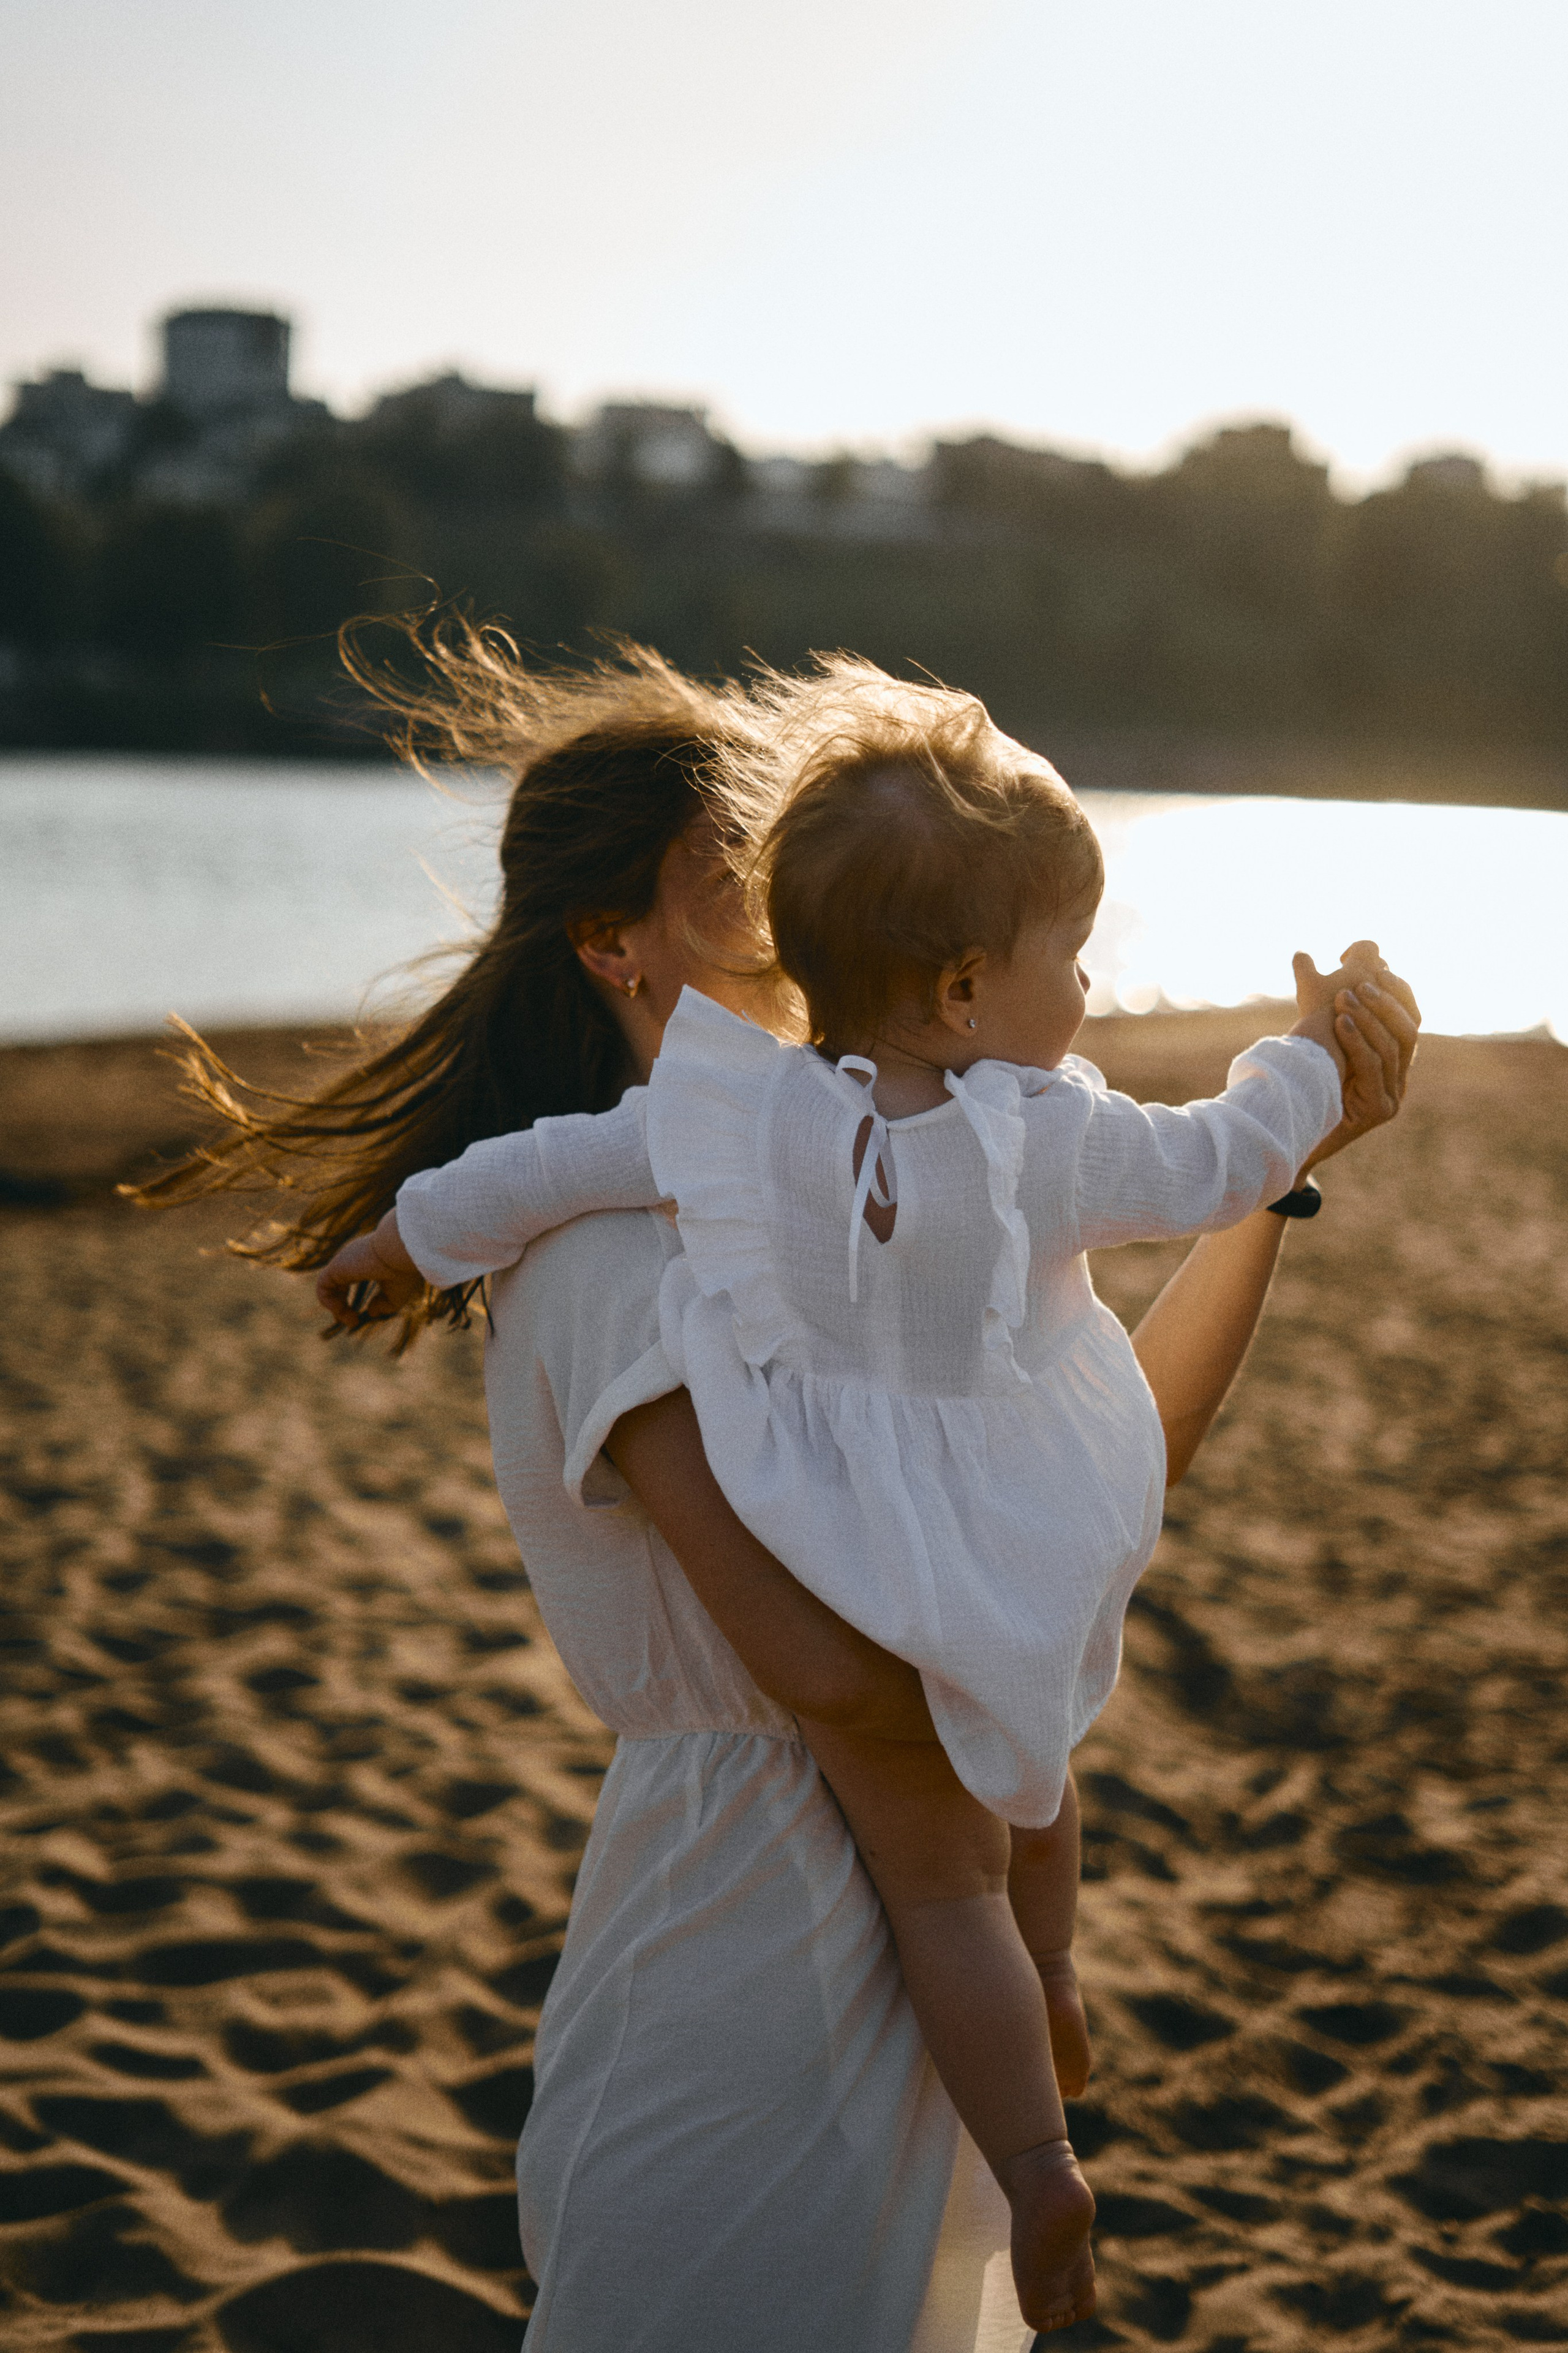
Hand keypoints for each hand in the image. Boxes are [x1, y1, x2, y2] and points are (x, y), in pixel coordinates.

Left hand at [315, 1209, 423, 1331]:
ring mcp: (343, 1263)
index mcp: (367, 1262)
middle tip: (351, 1322)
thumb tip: (371, 1312)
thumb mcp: (396, 1294)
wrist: (401, 1251)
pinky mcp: (336, 1267)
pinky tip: (343, 1310)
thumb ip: (383, 1305)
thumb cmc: (403, 1270)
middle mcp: (352, 1261)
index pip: (350, 1281)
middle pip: (337, 1285)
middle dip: (340, 1306)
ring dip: (337, 1308)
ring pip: (328, 1287)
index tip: (357, 1318)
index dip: (348, 1300)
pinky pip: (323, 1286)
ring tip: (352, 1320)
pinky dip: (329, 1302)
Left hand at [1301, 946, 1420, 1172]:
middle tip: (1360, 982)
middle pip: (1409, 1032)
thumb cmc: (1300, 1086)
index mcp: (1391, 1061)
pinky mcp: (1379, 1112)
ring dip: (1368, 1019)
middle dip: (1386, 1003)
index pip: (1411, 1019)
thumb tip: (1313, 953)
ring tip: (1344, 998)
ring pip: (1392, 1048)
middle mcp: (1398, 1080)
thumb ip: (1321, 1001)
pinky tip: (1340, 1022)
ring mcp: (1392, 1098)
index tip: (1379, 968)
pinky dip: (1358, 1041)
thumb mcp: (1314, 1036)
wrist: (1290, 1136)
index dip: (1399, 993)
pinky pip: (1374, 1069)